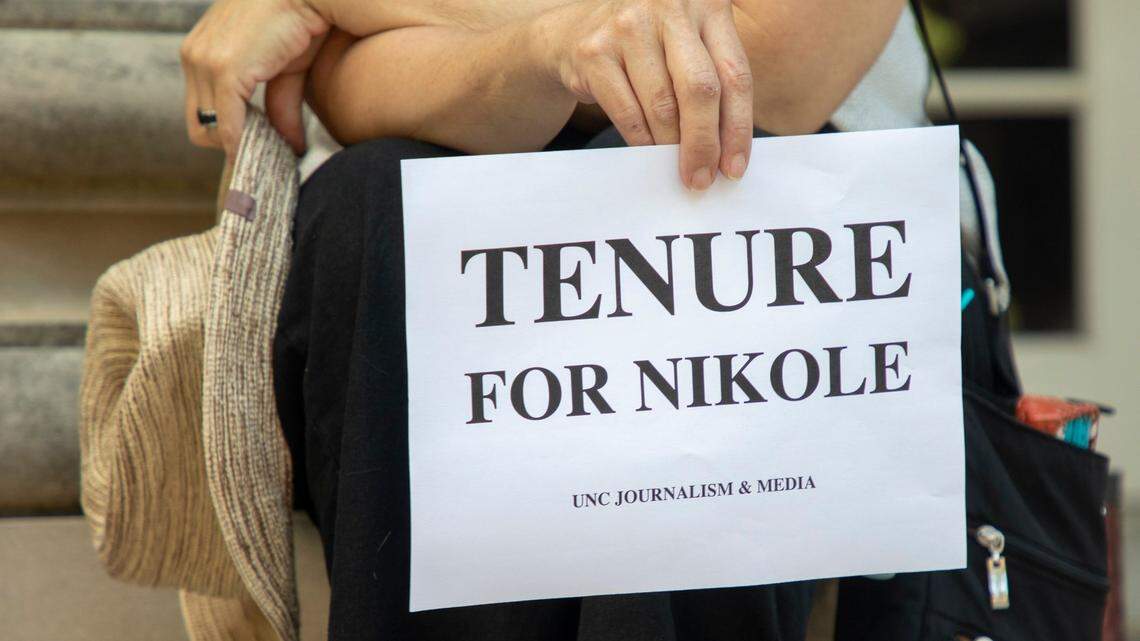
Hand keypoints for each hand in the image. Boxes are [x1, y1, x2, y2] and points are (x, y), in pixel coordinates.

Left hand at [180, 0, 328, 156]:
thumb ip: (280, 107)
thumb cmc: (297, 20)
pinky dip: (244, 143)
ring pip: (209, 129)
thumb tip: (292, 145)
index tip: (258, 141)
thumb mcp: (285, 70)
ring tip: (270, 150)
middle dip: (231, 144)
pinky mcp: (225, 70)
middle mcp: (194, 56)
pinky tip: (267, 149)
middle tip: (264, 151)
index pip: (200, 108)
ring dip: (240, 146)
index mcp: (201, 51)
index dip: (226, 132)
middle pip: (198, 125)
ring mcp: (205, 62)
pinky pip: (228, 124)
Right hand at [538, 0, 752, 189]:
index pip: (734, 74)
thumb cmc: (646, 45)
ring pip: (662, 107)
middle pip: (700, 90)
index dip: (738, 128)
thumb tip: (727, 151)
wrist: (573, 30)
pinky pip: (628, 113)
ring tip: (676, 167)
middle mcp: (670, 8)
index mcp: (708, 4)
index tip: (734, 166)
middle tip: (702, 179)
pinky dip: (642, 141)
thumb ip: (713, 79)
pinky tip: (649, 152)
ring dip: (672, 148)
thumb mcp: (688, 43)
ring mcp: (629, 27)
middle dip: (704, 144)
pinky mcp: (595, 52)